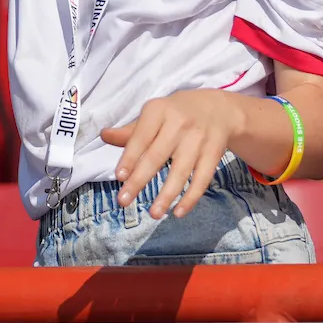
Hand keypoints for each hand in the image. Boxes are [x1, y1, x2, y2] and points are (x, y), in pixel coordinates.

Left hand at [102, 88, 250, 218]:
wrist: (219, 108)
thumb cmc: (177, 114)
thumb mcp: (155, 114)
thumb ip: (131, 131)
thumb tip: (103, 135)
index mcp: (159, 110)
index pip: (141, 136)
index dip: (130, 157)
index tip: (120, 176)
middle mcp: (179, 123)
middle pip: (157, 156)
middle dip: (139, 180)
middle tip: (123, 201)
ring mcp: (198, 139)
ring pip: (181, 170)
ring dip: (166, 195)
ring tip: (153, 214)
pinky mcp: (214, 153)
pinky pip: (202, 178)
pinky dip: (191, 197)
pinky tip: (179, 212)